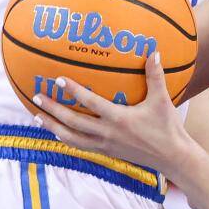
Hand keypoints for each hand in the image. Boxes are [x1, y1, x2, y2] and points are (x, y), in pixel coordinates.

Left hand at [31, 52, 201, 183]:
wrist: (172, 157)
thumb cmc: (168, 127)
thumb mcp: (162, 100)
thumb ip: (155, 76)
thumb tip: (154, 51)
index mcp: (119, 119)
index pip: (90, 103)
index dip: (73, 91)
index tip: (57, 80)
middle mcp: (107, 133)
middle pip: (72, 122)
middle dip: (52, 110)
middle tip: (36, 98)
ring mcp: (105, 145)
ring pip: (71, 138)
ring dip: (52, 127)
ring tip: (37, 118)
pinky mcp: (106, 153)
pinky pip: (80, 146)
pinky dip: (65, 139)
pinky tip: (57, 133)